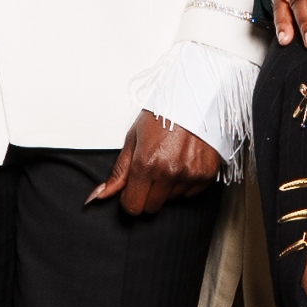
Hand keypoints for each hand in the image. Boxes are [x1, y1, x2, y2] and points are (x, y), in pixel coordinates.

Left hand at [91, 109, 220, 214]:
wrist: (195, 99)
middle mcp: (169, 172)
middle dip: (147, 195)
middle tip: (150, 173)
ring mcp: (190, 174)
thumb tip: (100, 195)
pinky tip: (183, 163)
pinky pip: (190, 193)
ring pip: (171, 200)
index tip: (131, 189)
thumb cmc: (162, 114)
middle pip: (151, 207)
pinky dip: (184, 183)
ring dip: (167, 188)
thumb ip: (119, 171)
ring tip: (169, 162)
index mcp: (147, 162)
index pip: (132, 205)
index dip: (129, 199)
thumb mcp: (134, 138)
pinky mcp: (207, 174)